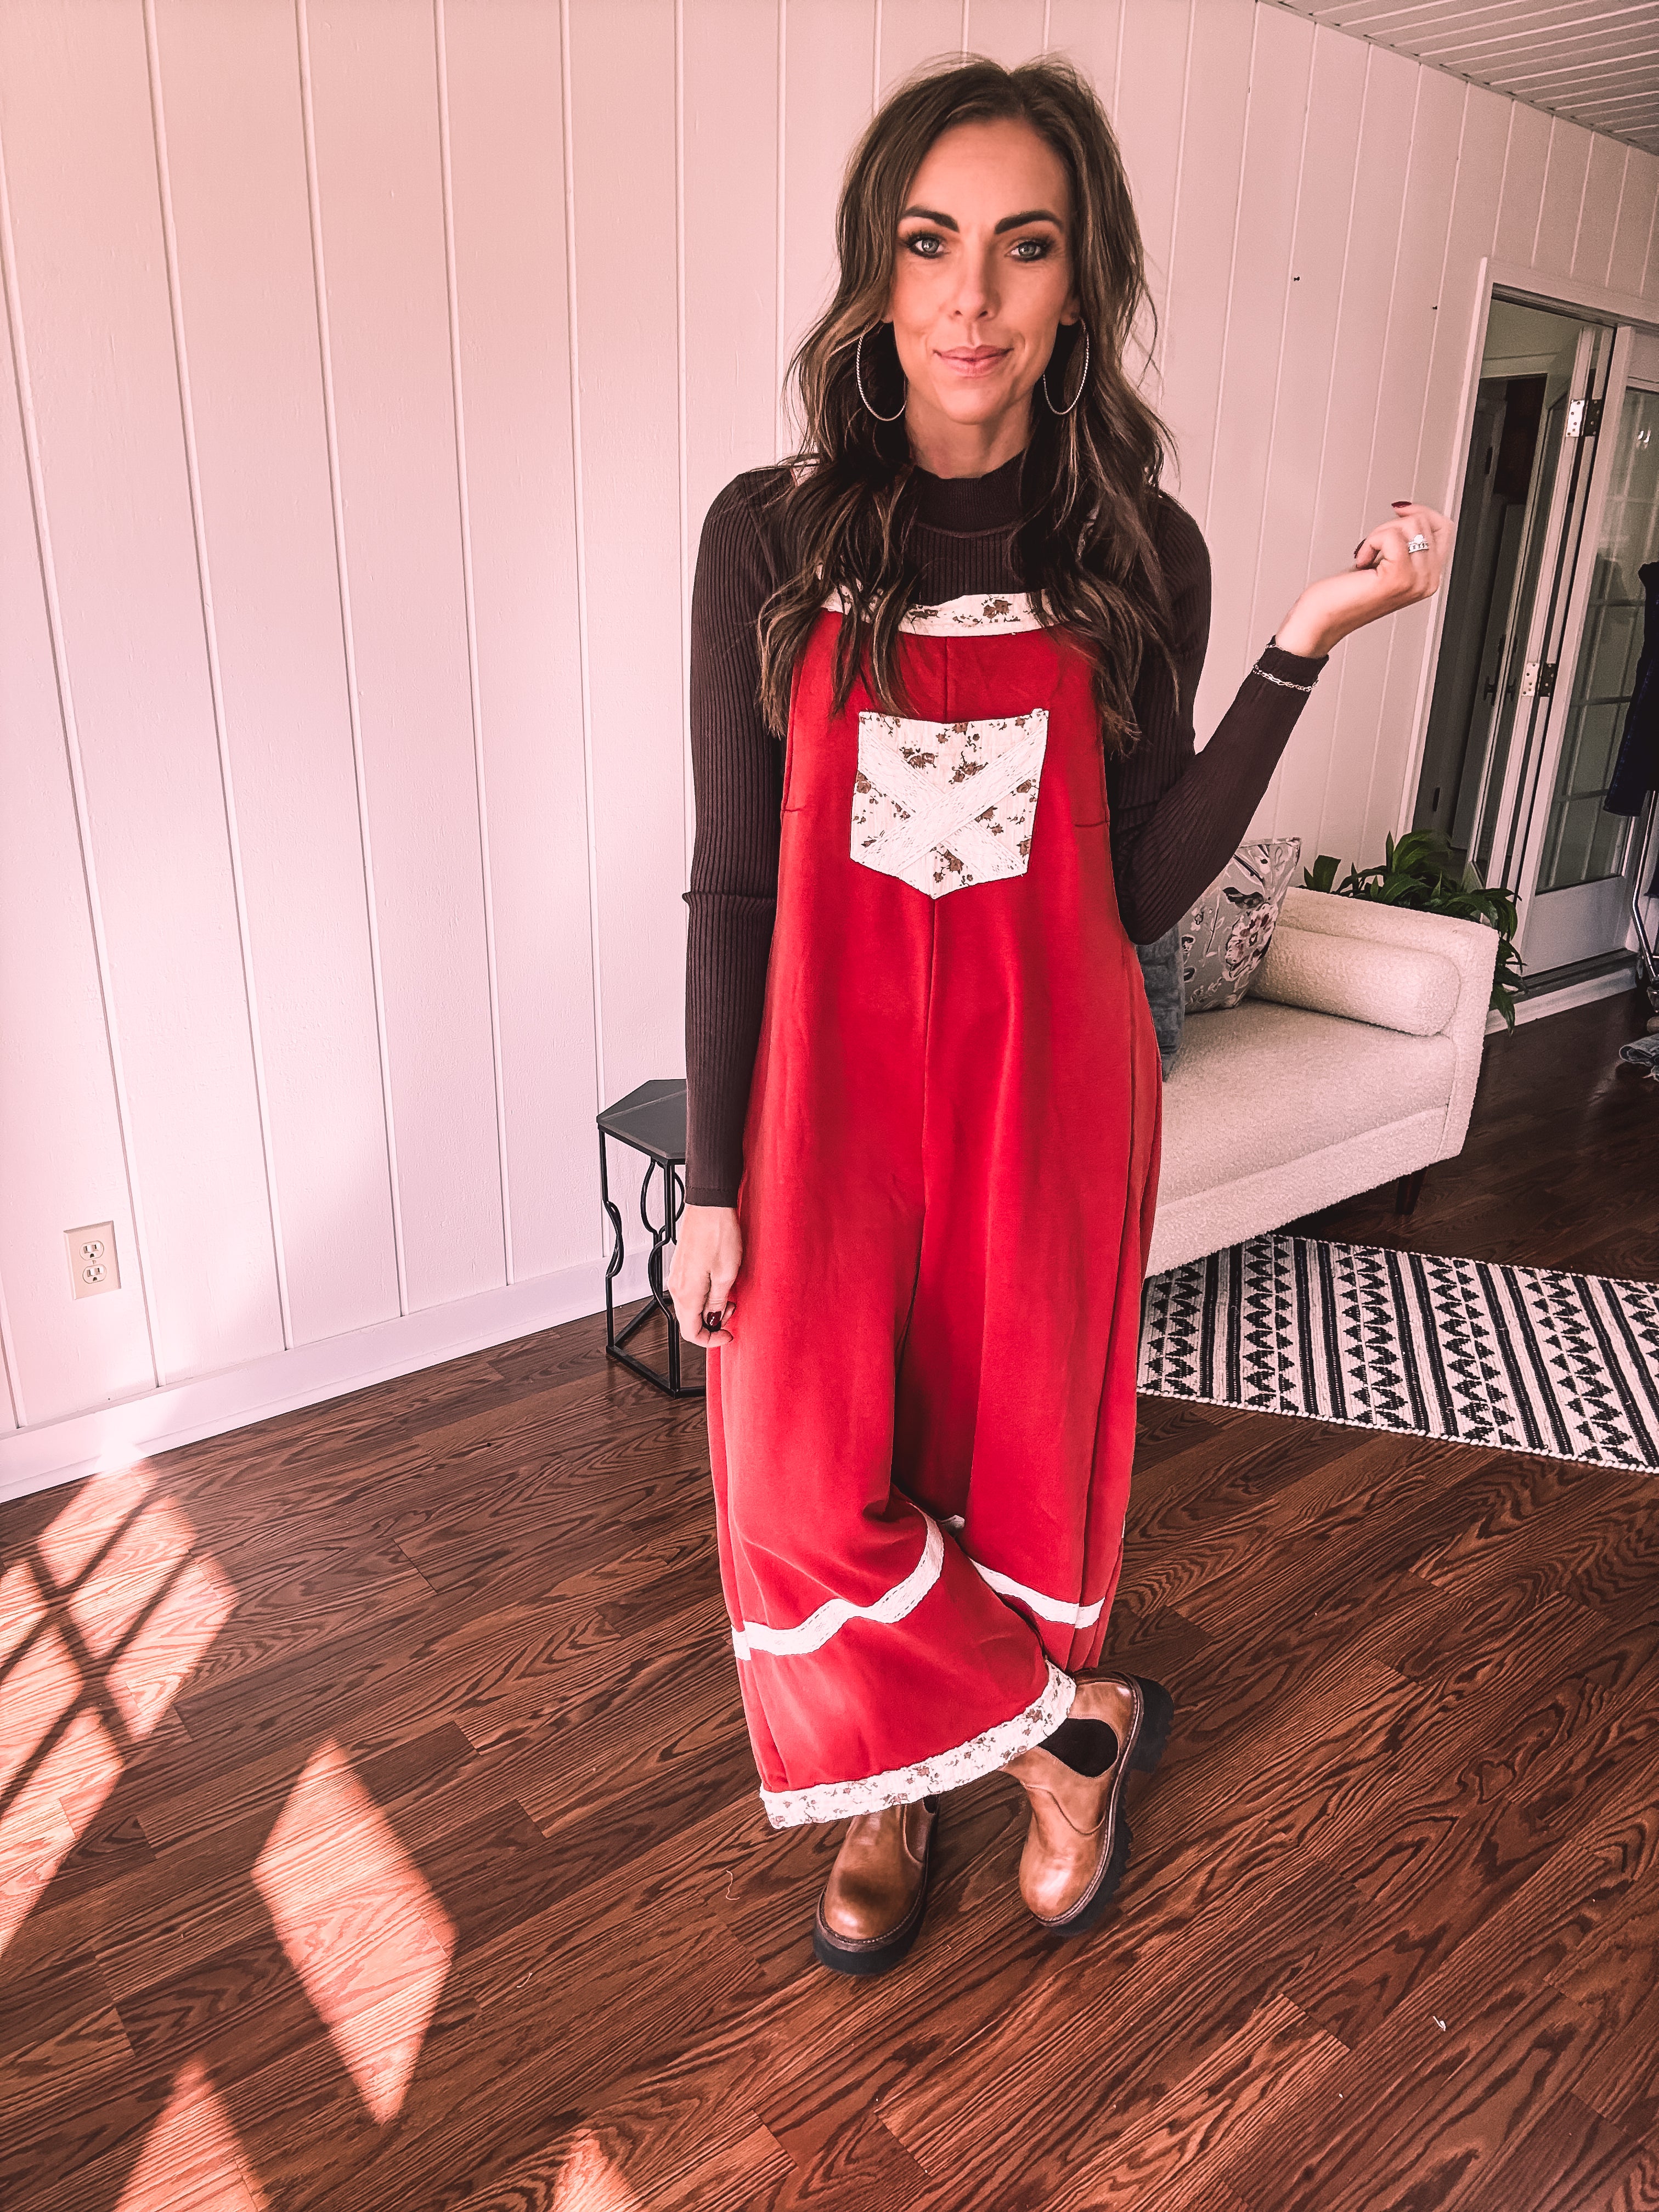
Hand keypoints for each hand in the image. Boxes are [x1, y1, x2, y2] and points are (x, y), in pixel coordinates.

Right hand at [667, 1203, 742, 1347]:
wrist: (710, 1205)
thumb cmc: (718, 1233)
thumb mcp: (727, 1274)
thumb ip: (718, 1302)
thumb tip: (714, 1319)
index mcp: (687, 1293)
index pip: (691, 1333)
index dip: (711, 1340)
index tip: (728, 1335)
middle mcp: (677, 1286)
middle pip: (690, 1320)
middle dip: (713, 1322)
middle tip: (732, 1308)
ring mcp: (678, 1275)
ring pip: (691, 1306)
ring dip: (710, 1307)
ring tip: (728, 1293)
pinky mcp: (682, 1266)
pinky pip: (691, 1290)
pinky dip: (705, 1294)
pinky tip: (720, 1282)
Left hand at [1273, 500, 1451, 658]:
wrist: (1321, 618)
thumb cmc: (1344, 594)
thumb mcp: (1384, 562)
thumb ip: (1405, 544)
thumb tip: (1410, 513)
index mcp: (1429, 577)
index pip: (1444, 528)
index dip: (1421, 512)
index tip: (1398, 512)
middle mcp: (1428, 581)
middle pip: (1426, 523)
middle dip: (1393, 525)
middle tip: (1372, 547)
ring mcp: (1415, 581)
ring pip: (1411, 525)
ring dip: (1380, 534)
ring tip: (1367, 556)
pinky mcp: (1398, 577)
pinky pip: (1392, 536)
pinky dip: (1371, 541)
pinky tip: (1361, 562)